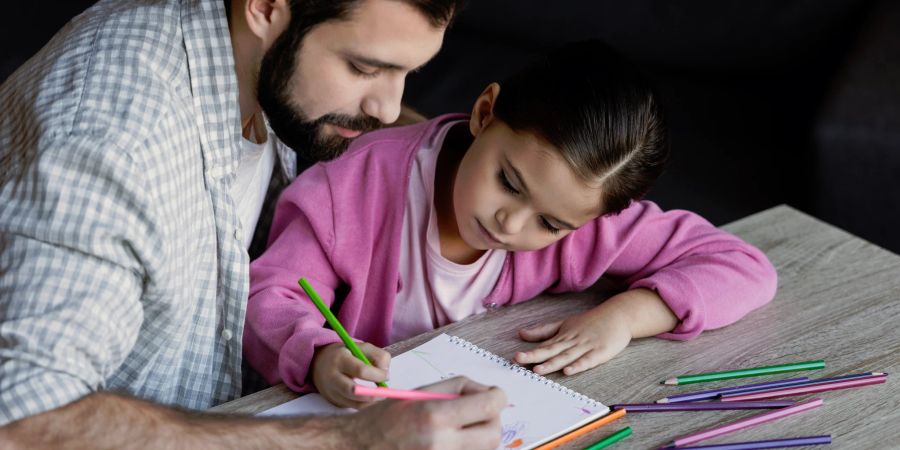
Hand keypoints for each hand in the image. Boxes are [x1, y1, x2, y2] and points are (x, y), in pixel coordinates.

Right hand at [311, 342, 389, 407]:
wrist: (320, 363)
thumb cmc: (346, 354)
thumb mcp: (362, 348)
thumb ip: (378, 356)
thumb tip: (385, 372)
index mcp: (340, 359)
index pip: (361, 370)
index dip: (377, 375)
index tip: (386, 375)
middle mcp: (333, 376)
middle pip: (354, 391)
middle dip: (373, 394)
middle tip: (385, 392)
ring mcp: (331, 391)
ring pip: (355, 403)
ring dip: (371, 401)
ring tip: (380, 395)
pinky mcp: (333, 401)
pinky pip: (353, 406)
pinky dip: (365, 404)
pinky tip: (370, 397)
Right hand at [342, 376, 505, 449]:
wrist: (362, 446)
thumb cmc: (388, 416)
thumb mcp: (420, 392)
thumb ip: (457, 388)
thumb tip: (487, 392)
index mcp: (434, 416)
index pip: (488, 407)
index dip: (498, 397)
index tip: (495, 394)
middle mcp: (441, 444)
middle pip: (493, 434)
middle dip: (494, 419)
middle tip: (481, 412)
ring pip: (485, 449)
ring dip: (483, 435)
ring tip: (464, 426)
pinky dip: (469, 447)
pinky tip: (454, 439)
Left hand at [514, 305, 631, 375]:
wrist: (618, 315)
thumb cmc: (590, 322)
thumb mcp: (565, 324)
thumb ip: (544, 331)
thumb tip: (521, 334)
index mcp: (563, 336)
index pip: (544, 346)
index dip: (530, 352)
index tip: (515, 357)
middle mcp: (572, 341)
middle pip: (551, 351)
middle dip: (534, 356)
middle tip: (518, 359)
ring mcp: (586, 347)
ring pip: (566, 357)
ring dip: (552, 363)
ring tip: (538, 370)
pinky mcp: (600, 352)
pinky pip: (587, 360)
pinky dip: (578, 366)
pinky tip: (568, 371)